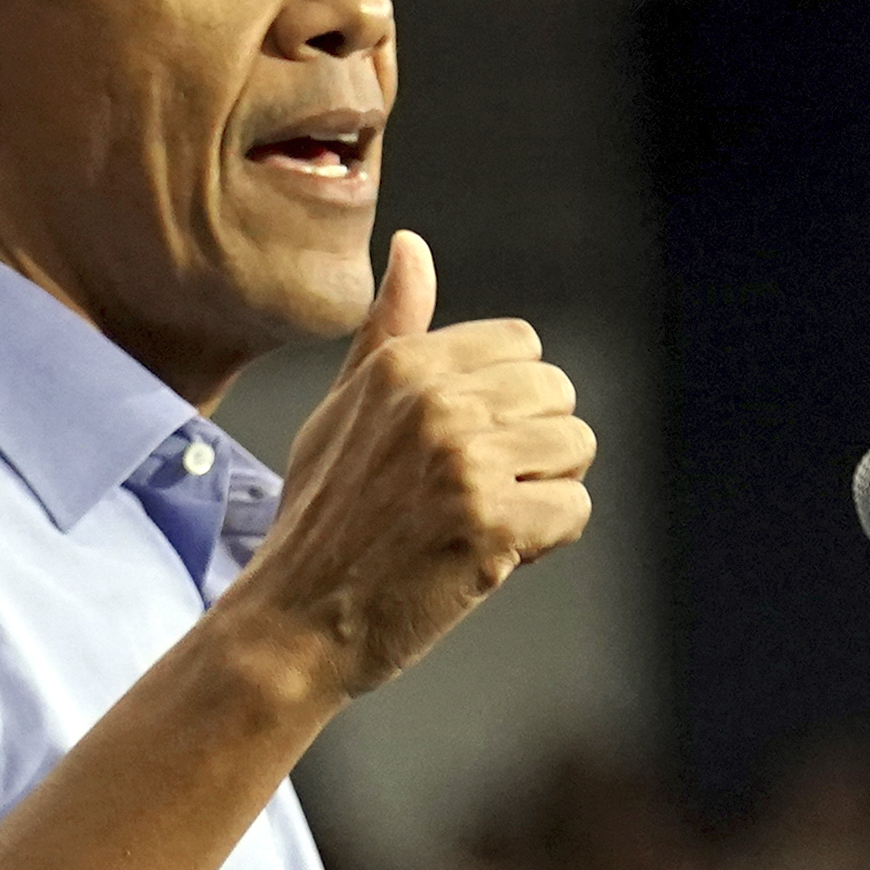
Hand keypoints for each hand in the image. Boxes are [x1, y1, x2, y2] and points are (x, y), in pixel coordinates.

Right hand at [231, 230, 592, 696]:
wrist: (294, 622)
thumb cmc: (320, 521)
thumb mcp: (342, 409)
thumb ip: (388, 330)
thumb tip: (413, 247)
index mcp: (402, 366)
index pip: (521, 346)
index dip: (510, 403)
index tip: (470, 446)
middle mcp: (435, 402)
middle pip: (558, 393)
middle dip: (535, 446)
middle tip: (482, 492)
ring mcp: (464, 462)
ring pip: (576, 447)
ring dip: (546, 491)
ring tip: (485, 521)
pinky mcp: (490, 524)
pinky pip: (574, 510)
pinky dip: (546, 541)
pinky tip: (491, 555)